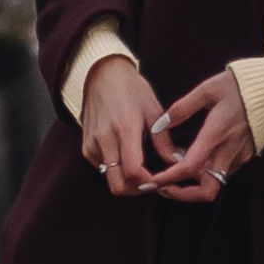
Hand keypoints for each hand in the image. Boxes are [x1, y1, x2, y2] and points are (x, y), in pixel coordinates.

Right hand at [78, 53, 167, 195]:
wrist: (101, 74)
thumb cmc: (130, 89)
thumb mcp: (153, 110)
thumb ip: (164, 141)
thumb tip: (177, 162)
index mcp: (124, 129)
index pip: (133, 172)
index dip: (149, 183)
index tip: (162, 181)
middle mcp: (104, 140)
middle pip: (117, 185)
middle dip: (137, 190)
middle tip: (153, 183)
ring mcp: (92, 145)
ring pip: (110, 178)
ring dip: (127, 180)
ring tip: (144, 169)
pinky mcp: (86, 147)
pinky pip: (103, 169)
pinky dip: (116, 171)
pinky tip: (128, 159)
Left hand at [143, 69, 257, 199]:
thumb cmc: (240, 87)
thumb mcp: (208, 90)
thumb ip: (182, 108)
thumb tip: (160, 124)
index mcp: (215, 135)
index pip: (190, 168)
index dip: (168, 179)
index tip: (152, 181)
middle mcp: (228, 152)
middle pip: (205, 191)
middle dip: (182, 194)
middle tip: (161, 186)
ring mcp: (238, 157)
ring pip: (214, 184)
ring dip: (192, 185)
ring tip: (172, 173)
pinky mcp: (244, 156)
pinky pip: (222, 173)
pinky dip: (205, 174)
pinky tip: (192, 160)